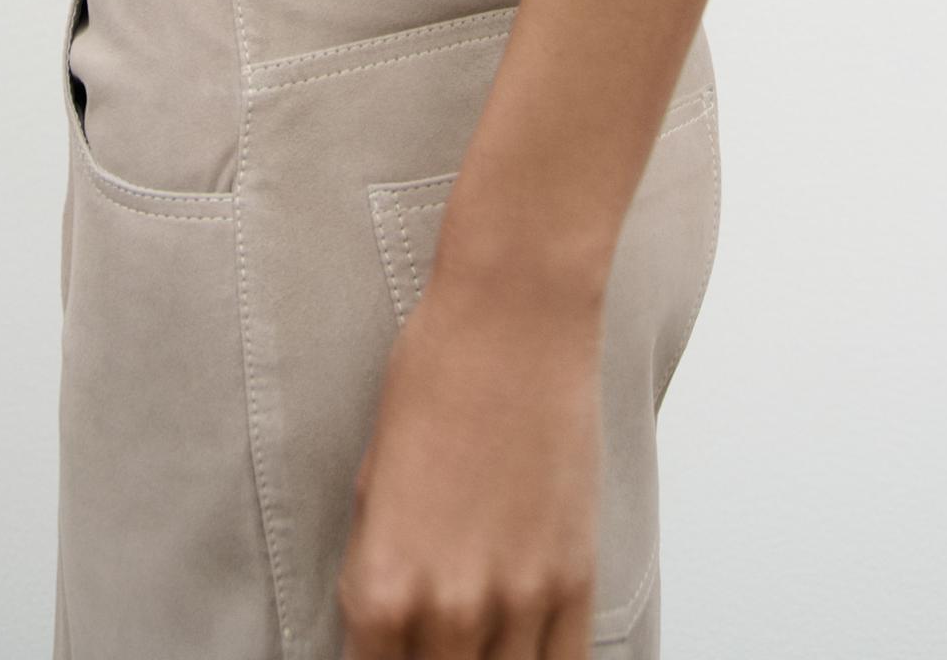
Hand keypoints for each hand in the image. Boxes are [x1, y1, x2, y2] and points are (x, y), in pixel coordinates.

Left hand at [337, 259, 604, 656]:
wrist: (514, 320)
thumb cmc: (437, 377)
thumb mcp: (371, 484)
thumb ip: (375, 570)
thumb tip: (381, 629)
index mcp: (381, 587)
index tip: (386, 657)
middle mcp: (448, 608)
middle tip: (431, 648)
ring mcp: (519, 601)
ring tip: (473, 646)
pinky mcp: (575, 580)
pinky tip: (523, 654)